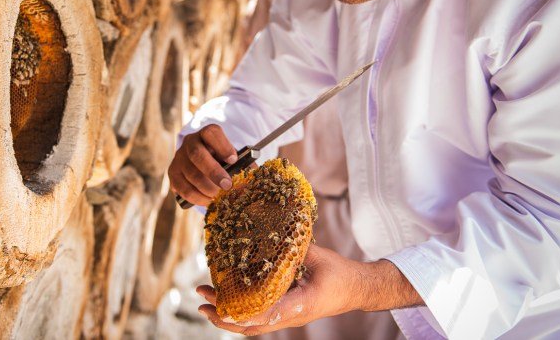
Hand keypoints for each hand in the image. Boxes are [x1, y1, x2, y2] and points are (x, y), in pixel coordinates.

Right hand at [168, 124, 236, 206]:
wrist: (202, 164)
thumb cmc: (222, 160)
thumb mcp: (232, 157)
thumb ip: (242, 165)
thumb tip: (250, 179)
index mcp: (207, 133)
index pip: (211, 133)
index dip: (223, 146)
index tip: (233, 160)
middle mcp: (190, 142)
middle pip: (197, 154)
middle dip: (213, 172)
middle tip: (227, 186)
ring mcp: (179, 157)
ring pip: (190, 174)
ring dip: (206, 189)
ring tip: (219, 197)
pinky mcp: (172, 174)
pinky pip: (183, 188)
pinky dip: (197, 198)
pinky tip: (207, 201)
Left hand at [196, 245, 344, 334]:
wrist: (357, 289)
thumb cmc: (340, 274)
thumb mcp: (317, 258)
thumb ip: (292, 250)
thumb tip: (267, 234)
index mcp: (299, 304)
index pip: (265, 314)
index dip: (241, 313)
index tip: (220, 307)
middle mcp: (291, 315)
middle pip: (252, 325)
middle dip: (224, 317)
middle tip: (202, 303)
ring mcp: (288, 317)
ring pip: (253, 326)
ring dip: (229, 317)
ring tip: (206, 305)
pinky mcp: (287, 313)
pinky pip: (260, 319)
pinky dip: (241, 313)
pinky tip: (228, 302)